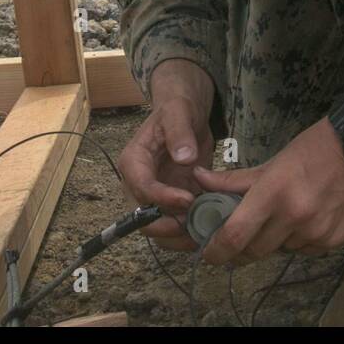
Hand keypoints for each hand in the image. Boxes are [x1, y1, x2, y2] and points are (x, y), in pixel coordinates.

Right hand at [119, 59, 215, 250]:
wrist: (187, 112)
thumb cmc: (177, 107)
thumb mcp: (179, 111)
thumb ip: (179, 132)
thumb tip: (183, 157)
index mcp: (134, 161)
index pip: (141, 188)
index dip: (162, 198)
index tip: (188, 199)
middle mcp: (139, 183)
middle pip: (143, 218)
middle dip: (167, 226)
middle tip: (195, 224)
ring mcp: (155, 195)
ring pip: (158, 228)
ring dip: (178, 235)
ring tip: (204, 231)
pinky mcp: (172, 201)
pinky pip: (176, 223)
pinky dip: (190, 231)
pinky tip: (210, 227)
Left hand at [192, 118, 343, 264]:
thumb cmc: (312, 150)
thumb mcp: (271, 162)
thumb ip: (233, 180)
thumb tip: (199, 179)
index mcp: (273, 193)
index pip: (235, 234)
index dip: (217, 250)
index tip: (209, 254)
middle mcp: (294, 216)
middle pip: (255, 250)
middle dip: (241, 251)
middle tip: (237, 243)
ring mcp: (316, 231)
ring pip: (282, 250)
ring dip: (275, 241)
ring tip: (284, 217)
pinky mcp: (334, 240)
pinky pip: (305, 250)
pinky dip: (299, 241)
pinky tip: (307, 219)